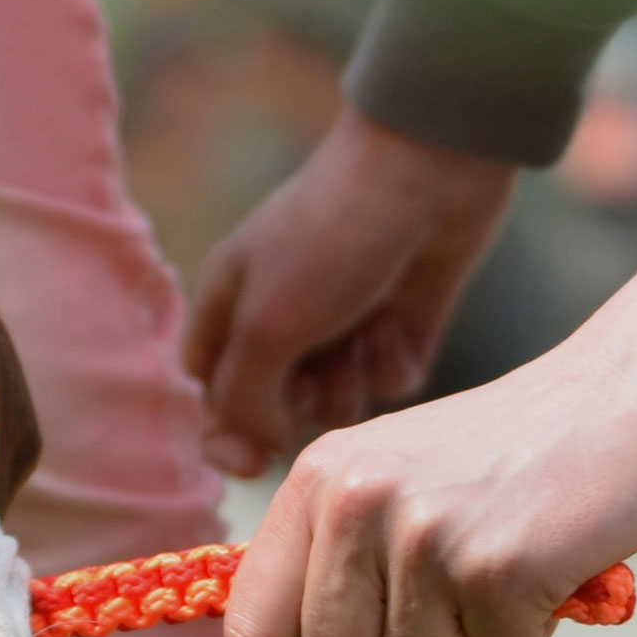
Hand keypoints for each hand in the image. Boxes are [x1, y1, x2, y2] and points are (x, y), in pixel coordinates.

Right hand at [182, 105, 517, 476]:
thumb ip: (245, 401)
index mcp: (229, 302)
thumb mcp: (266, 326)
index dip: (222, 434)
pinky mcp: (399, 318)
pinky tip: (398, 323)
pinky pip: (388, 378)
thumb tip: (258, 449)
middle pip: (274, 403)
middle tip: (315, 377)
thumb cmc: (329, 238)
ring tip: (360, 345)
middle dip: (296, 405)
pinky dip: (392, 362)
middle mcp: (281, 312)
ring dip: (347, 388)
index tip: (250, 465)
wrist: (428, 171)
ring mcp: (343, 317)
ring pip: (334, 399)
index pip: (209, 390)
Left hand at [220, 243, 636, 636]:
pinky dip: (532, 631)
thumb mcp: (386, 484)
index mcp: (316, 480)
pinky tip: (548, 562)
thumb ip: (313, 571)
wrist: (631, 389)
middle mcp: (355, 501)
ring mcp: (424, 533)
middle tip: (452, 594)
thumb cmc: (507, 455)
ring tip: (501, 565)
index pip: (253, 628)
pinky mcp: (498, 566)